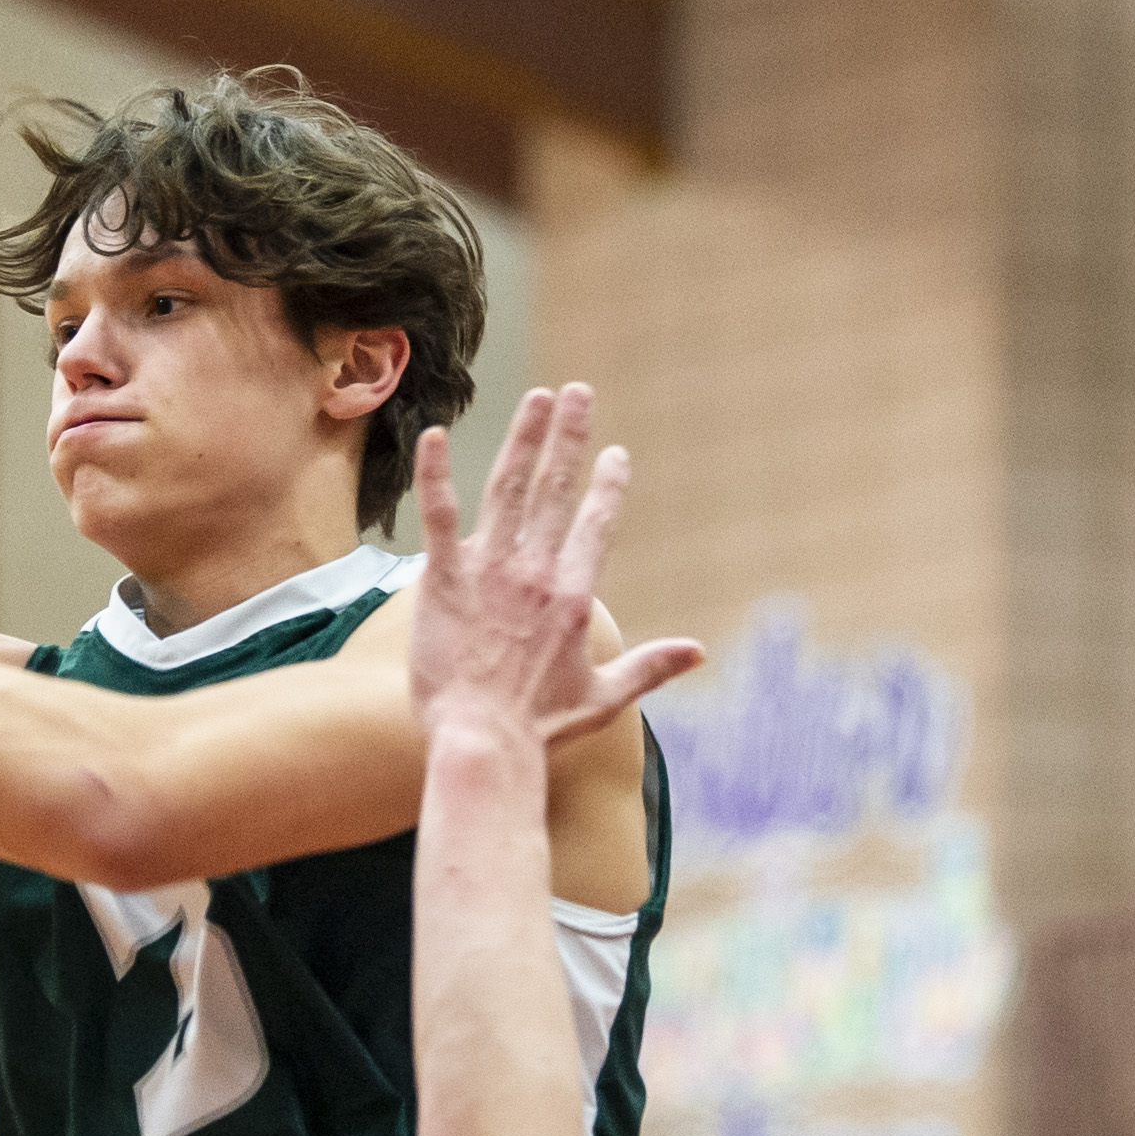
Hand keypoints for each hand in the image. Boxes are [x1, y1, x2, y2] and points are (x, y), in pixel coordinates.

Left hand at [407, 384, 702, 749]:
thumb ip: (650, 666)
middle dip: (568, 438)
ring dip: (523, 439)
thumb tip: (699, 652)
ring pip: (508, 490)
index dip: (607, 487)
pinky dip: (436, 475)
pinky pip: (439, 516)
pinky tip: (435, 435)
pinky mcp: (442, 579)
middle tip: (576, 394)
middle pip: (555, 490)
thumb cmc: (538, 727)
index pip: (596, 526)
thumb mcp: (604, 698)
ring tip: (535, 398)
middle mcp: (536, 573)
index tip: (615, 456)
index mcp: (574, 596)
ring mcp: (489, 572)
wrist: (482, 742)